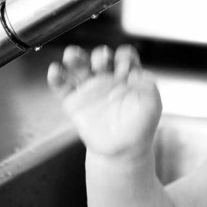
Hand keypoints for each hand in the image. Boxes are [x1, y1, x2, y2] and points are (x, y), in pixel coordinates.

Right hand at [47, 44, 161, 159]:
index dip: (123, 57)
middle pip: (99, 57)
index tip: (125, 66)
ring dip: (74, 57)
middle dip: (99, 55)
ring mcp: (89, 89)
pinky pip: (61, 86)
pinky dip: (56, 77)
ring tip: (72, 55)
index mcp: (126, 76)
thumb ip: (148, 85)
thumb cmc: (139, 127)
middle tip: (101, 61)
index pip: (123, 57)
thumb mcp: (151, 104)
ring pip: (78, 66)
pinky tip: (55, 70)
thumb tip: (141, 71)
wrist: (121, 151)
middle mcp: (107, 79)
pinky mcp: (74, 102)